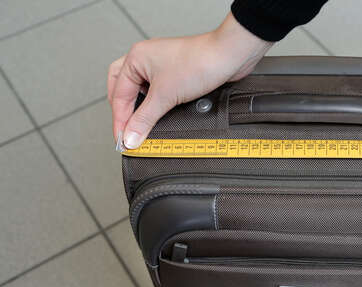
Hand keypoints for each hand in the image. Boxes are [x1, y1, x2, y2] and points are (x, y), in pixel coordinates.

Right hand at [107, 12, 271, 148]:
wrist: (228, 57)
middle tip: (126, 131)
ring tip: (140, 125)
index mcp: (135, 58)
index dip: (120, 120)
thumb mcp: (165, 96)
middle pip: (123, 88)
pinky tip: (159, 115)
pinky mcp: (176, 74)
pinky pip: (158, 92)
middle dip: (123, 111)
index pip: (119, 95)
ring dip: (139, 107)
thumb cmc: (199, 63)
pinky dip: (155, 105)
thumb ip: (145, 119)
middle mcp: (146, 60)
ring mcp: (161, 66)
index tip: (123, 140)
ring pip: (140, 90)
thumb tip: (130, 137)